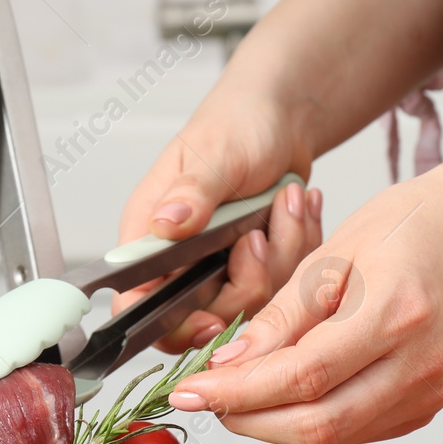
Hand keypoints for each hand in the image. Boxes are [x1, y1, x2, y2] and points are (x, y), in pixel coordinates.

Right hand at [113, 101, 320, 352]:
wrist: (281, 119)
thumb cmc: (238, 125)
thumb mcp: (216, 154)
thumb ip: (191, 194)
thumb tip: (164, 224)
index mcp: (151, 237)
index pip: (141, 304)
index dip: (171, 324)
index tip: (209, 319)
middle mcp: (182, 260)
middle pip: (208, 313)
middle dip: (249, 279)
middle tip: (259, 235)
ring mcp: (221, 267)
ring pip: (255, 300)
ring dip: (283, 251)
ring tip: (288, 201)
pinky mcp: (257, 268)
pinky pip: (286, 284)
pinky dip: (301, 245)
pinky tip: (298, 207)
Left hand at [165, 172, 442, 443]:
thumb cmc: (414, 225)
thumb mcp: (335, 251)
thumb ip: (282, 315)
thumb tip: (230, 365)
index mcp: (396, 315)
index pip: (301, 376)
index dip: (239, 392)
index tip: (191, 389)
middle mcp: (419, 365)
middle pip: (316, 424)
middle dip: (247, 419)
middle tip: (204, 399)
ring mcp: (428, 392)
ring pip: (332, 437)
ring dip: (273, 425)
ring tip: (237, 395)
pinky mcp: (426, 406)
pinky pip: (355, 431)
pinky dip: (310, 420)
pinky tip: (284, 395)